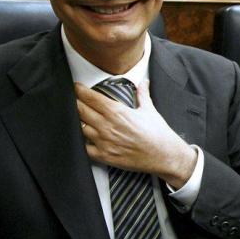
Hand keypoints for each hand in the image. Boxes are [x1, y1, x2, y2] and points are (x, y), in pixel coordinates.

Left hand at [76, 80, 196, 188]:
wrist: (164, 155)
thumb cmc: (158, 134)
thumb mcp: (149, 110)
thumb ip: (142, 94)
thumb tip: (143, 83)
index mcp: (117, 112)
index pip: (90, 97)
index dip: (80, 91)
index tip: (77, 87)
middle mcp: (107, 126)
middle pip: (81, 110)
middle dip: (76, 103)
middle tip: (75, 100)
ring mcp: (103, 142)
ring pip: (80, 128)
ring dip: (80, 122)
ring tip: (82, 119)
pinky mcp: (104, 156)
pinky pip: (85, 148)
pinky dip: (84, 142)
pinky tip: (88, 138)